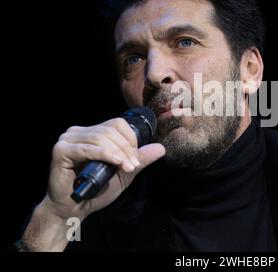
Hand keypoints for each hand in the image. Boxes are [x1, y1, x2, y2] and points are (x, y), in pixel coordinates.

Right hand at [43, 117, 165, 220]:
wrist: (75, 209)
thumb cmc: (96, 191)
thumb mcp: (124, 173)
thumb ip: (140, 160)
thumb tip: (161, 148)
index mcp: (92, 133)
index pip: (117, 124)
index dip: (130, 139)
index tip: (136, 158)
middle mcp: (78, 132)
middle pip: (110, 130)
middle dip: (127, 148)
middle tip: (133, 165)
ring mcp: (68, 139)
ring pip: (101, 137)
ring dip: (118, 152)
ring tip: (127, 167)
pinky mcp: (60, 150)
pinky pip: (87, 148)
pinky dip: (105, 154)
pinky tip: (116, 163)